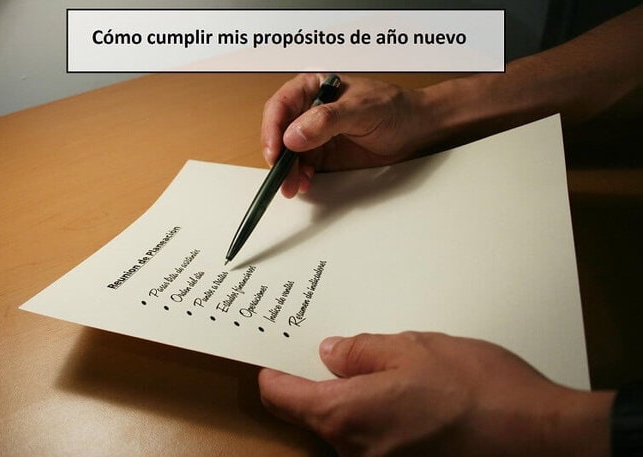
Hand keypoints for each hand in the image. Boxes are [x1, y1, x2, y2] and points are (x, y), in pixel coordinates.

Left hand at [259, 332, 613, 456]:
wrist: (538, 437)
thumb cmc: (478, 390)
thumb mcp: (413, 348)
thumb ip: (362, 351)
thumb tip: (332, 353)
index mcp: (347, 415)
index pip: (284, 398)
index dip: (273, 376)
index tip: (268, 362)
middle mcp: (357, 451)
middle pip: (318, 414)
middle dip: (326, 383)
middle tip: (343, 352)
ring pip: (351, 427)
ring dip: (359, 400)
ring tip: (393, 370)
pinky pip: (379, 440)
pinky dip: (382, 417)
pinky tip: (416, 397)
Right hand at [261, 74, 435, 197]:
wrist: (416, 128)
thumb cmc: (394, 108)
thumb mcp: (362, 109)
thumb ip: (327, 120)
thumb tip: (293, 135)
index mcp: (313, 88)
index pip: (280, 106)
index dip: (272, 129)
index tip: (275, 150)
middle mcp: (309, 110)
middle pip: (279, 133)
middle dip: (279, 156)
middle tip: (283, 176)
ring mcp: (315, 134)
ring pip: (289, 153)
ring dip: (288, 171)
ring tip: (293, 185)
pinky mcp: (324, 154)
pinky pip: (303, 166)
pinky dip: (300, 176)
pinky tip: (305, 183)